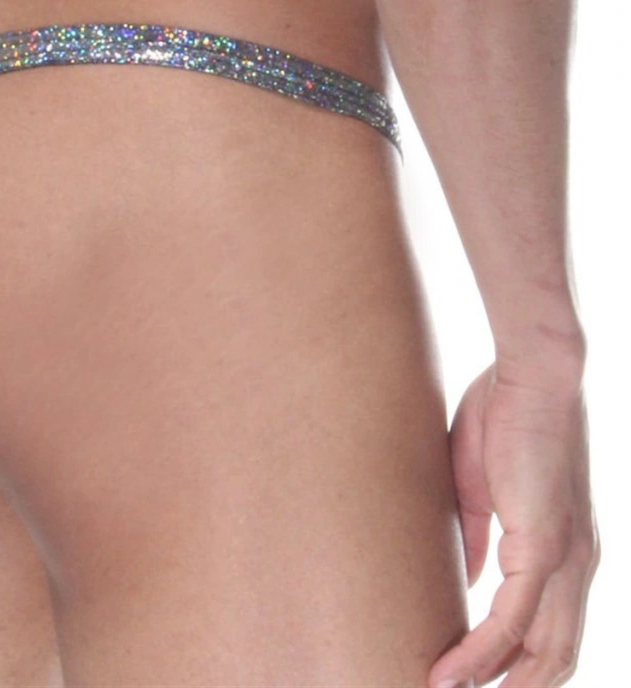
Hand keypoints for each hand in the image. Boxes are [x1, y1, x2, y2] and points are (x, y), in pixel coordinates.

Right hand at [428, 360, 599, 687]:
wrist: (534, 370)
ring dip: (493, 684)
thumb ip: (480, 536)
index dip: (517, 666)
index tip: (472, 683)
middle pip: (556, 660)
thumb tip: (466, 581)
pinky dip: (479, 656)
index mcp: (568, 551)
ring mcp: (567, 561)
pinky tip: (447, 674)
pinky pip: (512, 623)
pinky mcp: (544, 548)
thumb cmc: (505, 410)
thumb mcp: (483, 484)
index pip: (553, 632)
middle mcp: (579, 566)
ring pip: (542, 654)